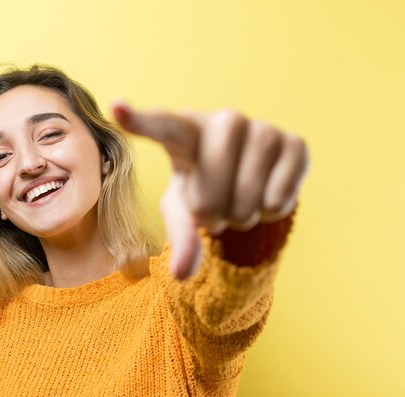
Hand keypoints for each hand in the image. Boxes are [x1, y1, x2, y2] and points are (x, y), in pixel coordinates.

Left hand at [112, 103, 309, 279]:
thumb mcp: (183, 210)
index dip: (140, 120)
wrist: (250, 178)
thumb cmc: (205, 188)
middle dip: (212, 214)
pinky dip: (270, 212)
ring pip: (246, 200)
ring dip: (242, 216)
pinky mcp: (296, 143)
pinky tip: (265, 195)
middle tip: (214, 205)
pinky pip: (279, 198)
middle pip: (209, 193)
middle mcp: (224, 121)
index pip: (162, 126)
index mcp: (186, 131)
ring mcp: (263, 128)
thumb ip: (181, 236)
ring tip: (239, 199)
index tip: (116, 108)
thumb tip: (182, 273)